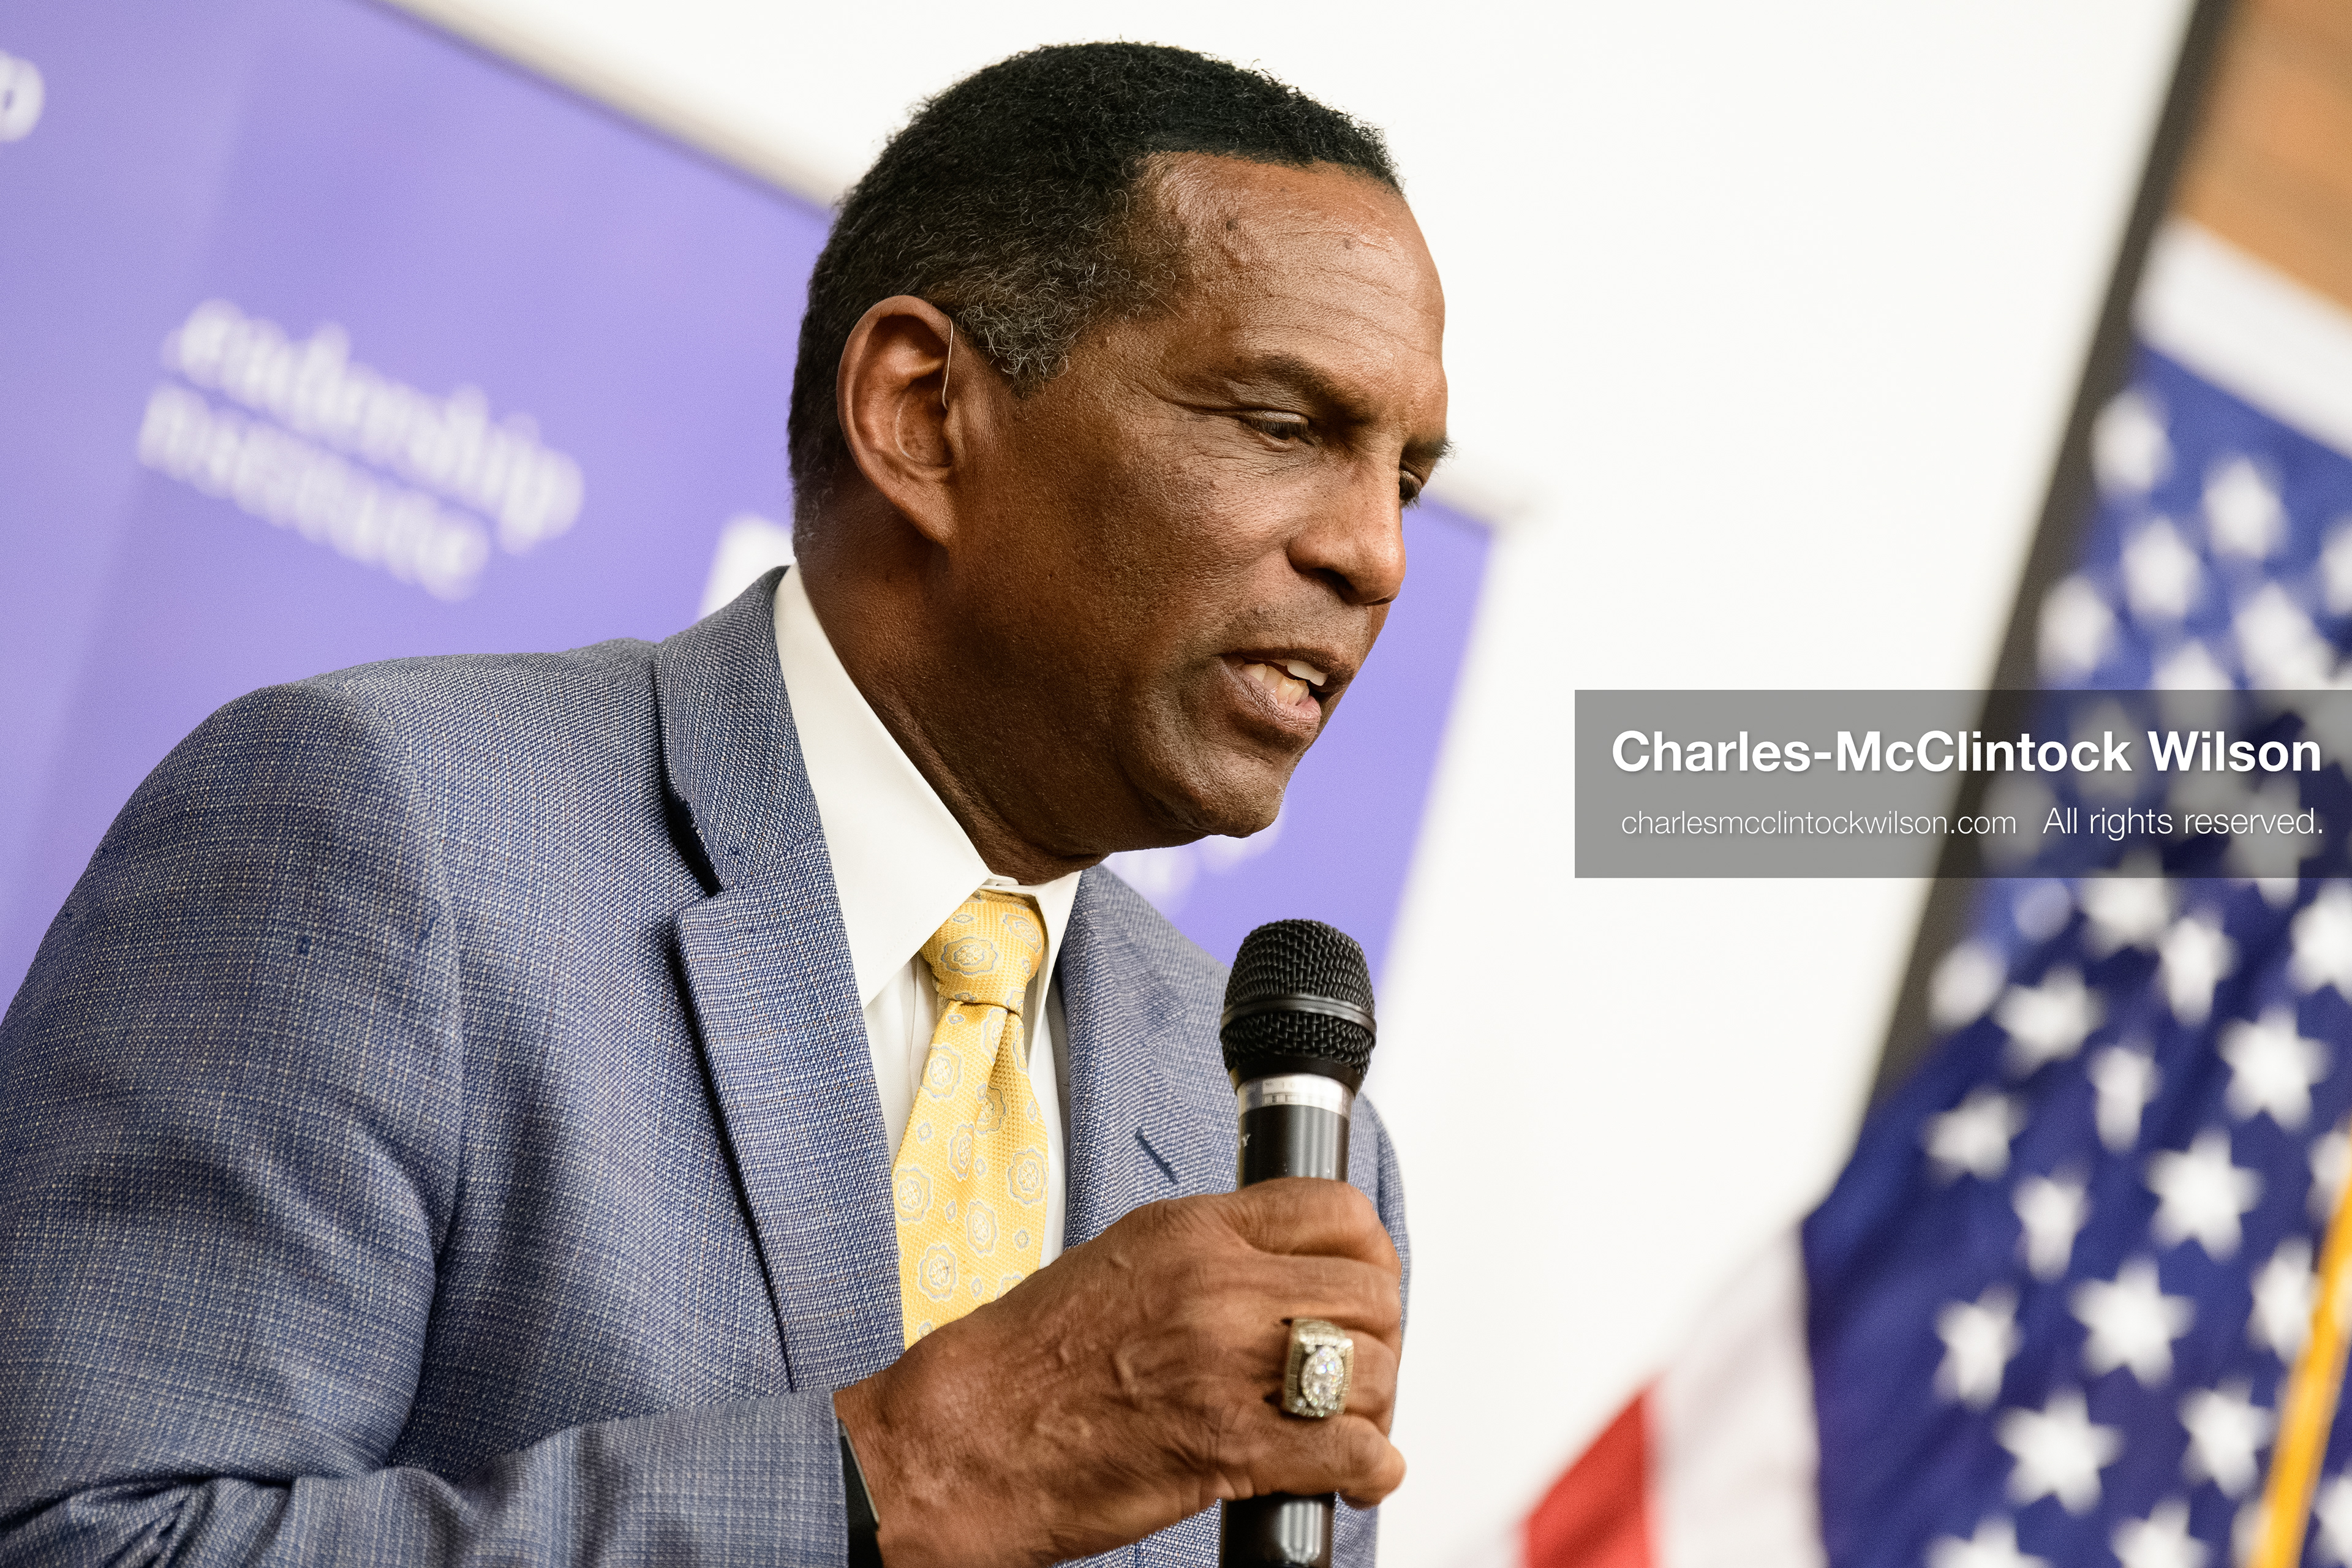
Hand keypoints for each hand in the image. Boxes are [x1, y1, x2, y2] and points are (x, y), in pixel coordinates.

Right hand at [832, 1178, 1404, 1567]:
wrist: (962, 1439)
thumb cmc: (1023, 1363)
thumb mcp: (1122, 1262)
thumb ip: (1209, 1255)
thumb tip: (1279, 1273)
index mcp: (1192, 1231)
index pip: (1336, 1209)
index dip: (1371, 1253)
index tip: (1366, 1284)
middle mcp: (1219, 1285)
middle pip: (1371, 1292)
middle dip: (1380, 1337)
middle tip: (1359, 1368)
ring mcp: (1227, 1364)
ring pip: (1371, 1370)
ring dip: (1373, 1407)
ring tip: (1347, 1427)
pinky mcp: (1230, 1447)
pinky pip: (1349, 1450)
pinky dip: (1369, 1469)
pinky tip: (1354, 1474)